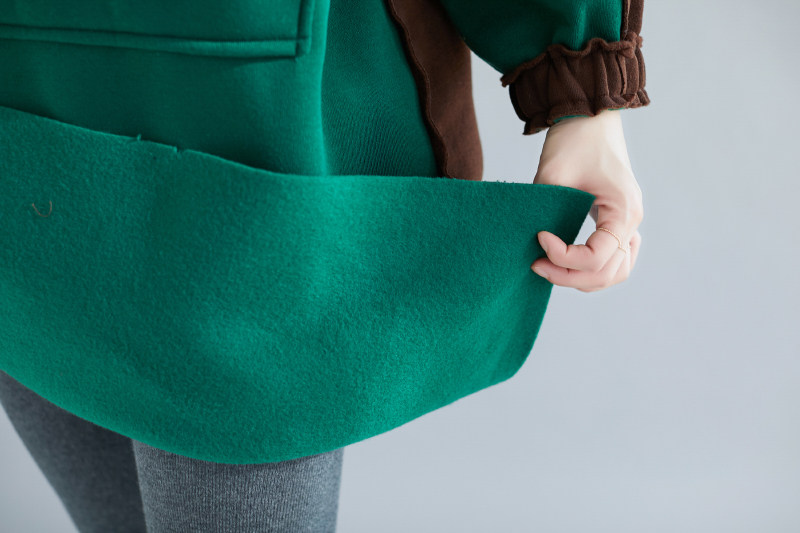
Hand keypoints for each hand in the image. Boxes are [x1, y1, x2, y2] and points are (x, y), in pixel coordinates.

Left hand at [530, 109, 642, 291]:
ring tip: (549, 266)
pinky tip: (566, 261)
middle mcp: (631, 220)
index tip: (539, 237)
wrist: (589, 116)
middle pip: (607, 273)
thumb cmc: (573, 140)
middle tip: (536, 264)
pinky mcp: (618, 220)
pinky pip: (614, 259)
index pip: (596, 259)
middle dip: (569, 276)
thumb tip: (531, 245)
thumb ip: (545, 213)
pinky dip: (592, 268)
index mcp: (622, 210)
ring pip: (614, 272)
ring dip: (581, 278)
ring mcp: (628, 222)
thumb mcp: (553, 176)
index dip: (563, 258)